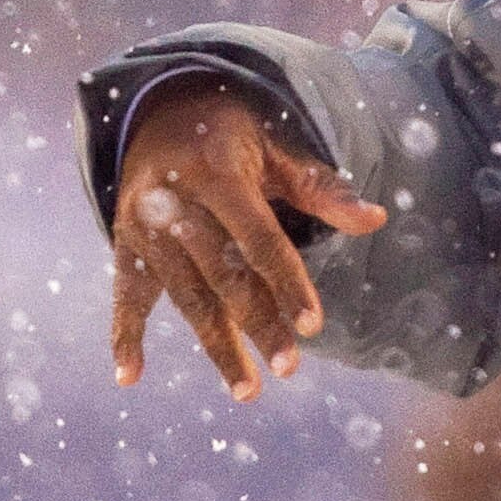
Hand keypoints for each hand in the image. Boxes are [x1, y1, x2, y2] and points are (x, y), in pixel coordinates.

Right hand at [109, 77, 386, 400]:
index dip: (287, 282)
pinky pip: (125, 294)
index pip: (258, 238)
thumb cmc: (231, 136)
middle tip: (290, 368)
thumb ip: (322, 189)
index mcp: (216, 173)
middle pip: (223, 274)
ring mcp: (143, 226)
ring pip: (185, 296)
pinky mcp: (124, 243)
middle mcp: (174, 201)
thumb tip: (376, 220)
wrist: (156, 109)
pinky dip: (123, 336)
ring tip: (247, 390)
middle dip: (258, 323)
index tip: (313, 326)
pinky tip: (129, 378)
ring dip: (215, 346)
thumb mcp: (275, 149)